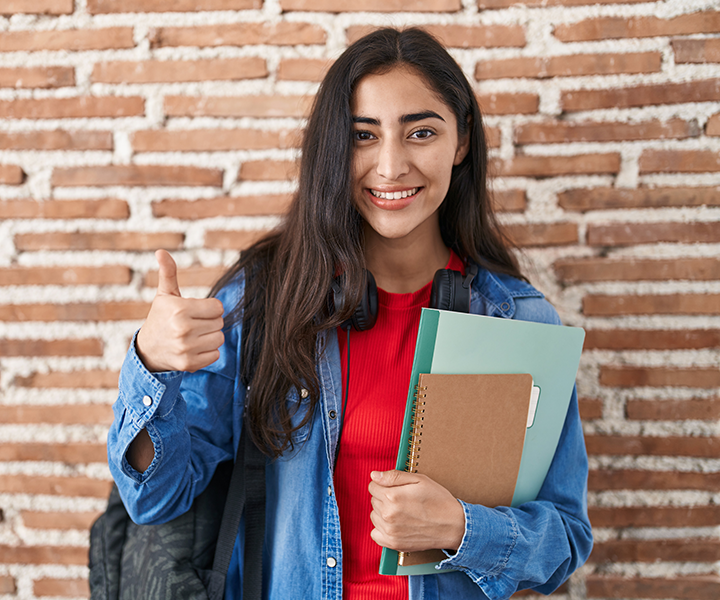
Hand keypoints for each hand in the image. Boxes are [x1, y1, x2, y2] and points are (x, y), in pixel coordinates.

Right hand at [136, 250, 224, 371]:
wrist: (148, 350)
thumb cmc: (161, 318)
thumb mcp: (165, 295)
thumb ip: (168, 273)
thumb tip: (161, 252)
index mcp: (180, 310)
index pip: (218, 307)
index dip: (210, 308)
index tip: (197, 310)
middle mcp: (183, 329)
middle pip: (220, 323)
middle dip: (210, 322)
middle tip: (194, 323)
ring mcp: (186, 348)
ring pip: (219, 339)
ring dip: (210, 337)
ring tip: (194, 335)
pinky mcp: (189, 364)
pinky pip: (215, 355)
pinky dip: (208, 352)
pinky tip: (193, 348)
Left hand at [368, 470, 464, 552]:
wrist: (453, 526)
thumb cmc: (438, 500)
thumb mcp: (419, 479)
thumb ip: (393, 476)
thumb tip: (373, 475)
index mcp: (392, 496)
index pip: (372, 486)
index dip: (384, 485)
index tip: (396, 488)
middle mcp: (388, 514)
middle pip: (374, 500)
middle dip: (384, 497)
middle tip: (403, 500)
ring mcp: (390, 531)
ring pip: (374, 516)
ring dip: (383, 513)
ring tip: (402, 512)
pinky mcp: (393, 544)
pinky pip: (375, 533)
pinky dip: (382, 529)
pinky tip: (396, 525)